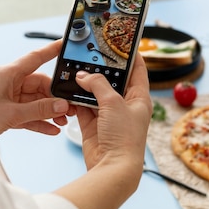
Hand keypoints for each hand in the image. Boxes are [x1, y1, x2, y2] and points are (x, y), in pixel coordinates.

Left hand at [0, 40, 74, 135]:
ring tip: (62, 121)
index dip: (51, 51)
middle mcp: (9, 82)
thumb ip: (39, 110)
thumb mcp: (11, 113)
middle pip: (39, 85)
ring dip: (49, 111)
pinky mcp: (6, 111)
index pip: (35, 58)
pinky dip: (40, 121)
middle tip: (69, 108)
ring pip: (35, 101)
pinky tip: (51, 129)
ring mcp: (7, 97)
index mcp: (8, 74)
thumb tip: (60, 106)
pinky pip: (28, 113)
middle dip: (55, 97)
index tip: (65, 45)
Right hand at [53, 54, 151, 208]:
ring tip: (76, 70)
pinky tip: (68, 90)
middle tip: (90, 54)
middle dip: (101, 70)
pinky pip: (83, 107)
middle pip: (113, 81)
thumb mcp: (113, 103)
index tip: (122, 41)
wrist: (112, 167)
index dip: (131, 55)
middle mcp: (126, 106)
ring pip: (95, 93)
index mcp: (140, 98)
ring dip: (86, 85)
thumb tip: (83, 77)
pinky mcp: (94, 125)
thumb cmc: (124, 137)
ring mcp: (109, 116)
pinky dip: (76, 100)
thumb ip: (98, 85)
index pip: (138, 70)